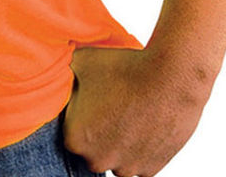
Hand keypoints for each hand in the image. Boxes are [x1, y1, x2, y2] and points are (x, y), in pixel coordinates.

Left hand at [62, 44, 213, 176]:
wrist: (170, 78)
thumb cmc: (124, 67)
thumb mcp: (81, 60)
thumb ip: (64, 72)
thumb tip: (55, 71)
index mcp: (75, 139)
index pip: (72, 132)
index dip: (82, 114)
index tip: (93, 100)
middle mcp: (98, 160)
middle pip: (92, 150)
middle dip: (99, 133)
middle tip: (112, 106)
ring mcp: (126, 168)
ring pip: (115, 159)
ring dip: (119, 143)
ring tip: (129, 113)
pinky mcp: (151, 170)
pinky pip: (138, 163)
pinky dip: (139, 149)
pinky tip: (143, 123)